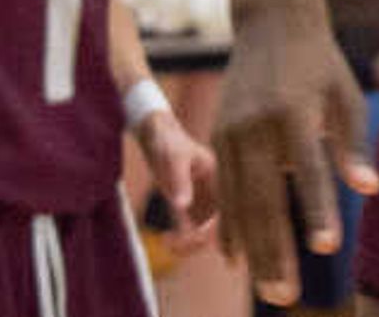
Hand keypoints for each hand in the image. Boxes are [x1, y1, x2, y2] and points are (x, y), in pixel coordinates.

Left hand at [139, 103, 220, 247]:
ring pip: (202, 230)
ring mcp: (199, 197)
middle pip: (215, 225)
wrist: (153, 132)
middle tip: (176, 246)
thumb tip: (183, 207)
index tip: (194, 237)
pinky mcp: (185, 201)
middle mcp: (212, 190)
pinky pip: (188, 227)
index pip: (225, 209)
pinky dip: (179, 237)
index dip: (215, 228)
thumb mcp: (174, 161)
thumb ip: (180, 183)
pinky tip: (164, 238)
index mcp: (218, 178)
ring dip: (188, 243)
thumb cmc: (167, 141)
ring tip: (167, 244)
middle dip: (198, 240)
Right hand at [213, 21, 377, 305]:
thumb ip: (353, 145)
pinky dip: (229, 228)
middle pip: (264, 197)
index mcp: (294, 110)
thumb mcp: (345, 94)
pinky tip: (236, 260)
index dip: (317, 209)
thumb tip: (371, 190)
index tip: (327, 247)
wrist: (270, 23)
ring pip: (239, 203)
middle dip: (275, 250)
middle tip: (287, 295)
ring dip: (253, 250)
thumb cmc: (320, 64)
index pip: (309, 168)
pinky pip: (223, 192)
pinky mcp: (216, 136)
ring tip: (270, 290)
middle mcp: (256, 124)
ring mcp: (230, 132)